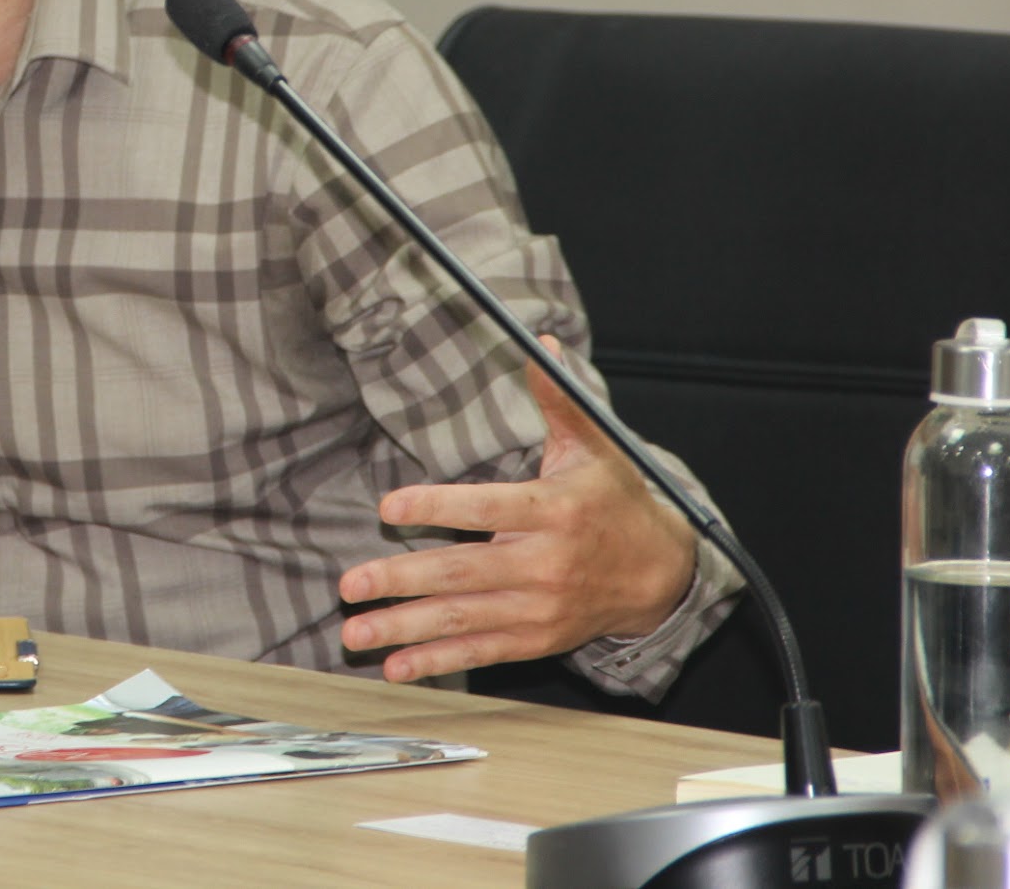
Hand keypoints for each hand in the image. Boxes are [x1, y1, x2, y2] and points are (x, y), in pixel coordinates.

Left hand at [338, 336, 695, 682]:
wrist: (660, 572)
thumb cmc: (616, 500)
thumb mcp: (595, 445)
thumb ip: (558, 399)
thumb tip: (537, 343)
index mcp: (554, 511)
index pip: (488, 509)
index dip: (438, 506)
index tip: (389, 506)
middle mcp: (544, 565)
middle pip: (464, 573)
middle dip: (401, 581)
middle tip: (349, 584)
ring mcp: (539, 608)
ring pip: (463, 619)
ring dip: (404, 629)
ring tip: (354, 633)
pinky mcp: (536, 638)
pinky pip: (481, 651)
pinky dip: (438, 661)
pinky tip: (396, 665)